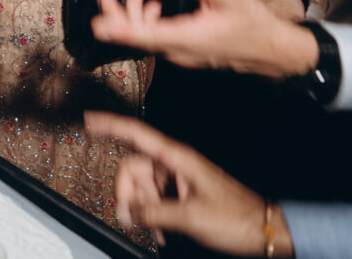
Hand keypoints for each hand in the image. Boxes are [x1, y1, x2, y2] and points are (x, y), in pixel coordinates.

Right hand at [84, 112, 293, 256]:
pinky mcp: (180, 198)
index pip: (136, 134)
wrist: (262, 232)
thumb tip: (125, 212)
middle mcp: (174, 167)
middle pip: (133, 170)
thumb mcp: (190, 216)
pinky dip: (152, 217)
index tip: (89, 120)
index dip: (111, 125)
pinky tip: (163, 232)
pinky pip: (154, 203)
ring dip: (143, 212)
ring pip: (142, 190)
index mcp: (177, 160)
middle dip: (130, 195)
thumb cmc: (237, 218)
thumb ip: (153, 212)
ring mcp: (177, 182)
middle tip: (134, 219)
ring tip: (159, 231)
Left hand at [91, 0, 318, 78]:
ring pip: (144, 36)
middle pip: (135, 37)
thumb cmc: (253, 20)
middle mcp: (178, 51)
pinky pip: (155, 38)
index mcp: (186, 38)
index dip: (117, 28)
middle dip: (116, 12)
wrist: (274, 51)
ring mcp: (180, 55)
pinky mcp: (183, 53)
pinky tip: (157, 1)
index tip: (95, 23)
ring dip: (135, 11)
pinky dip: (148, 19)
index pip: (143, 36)